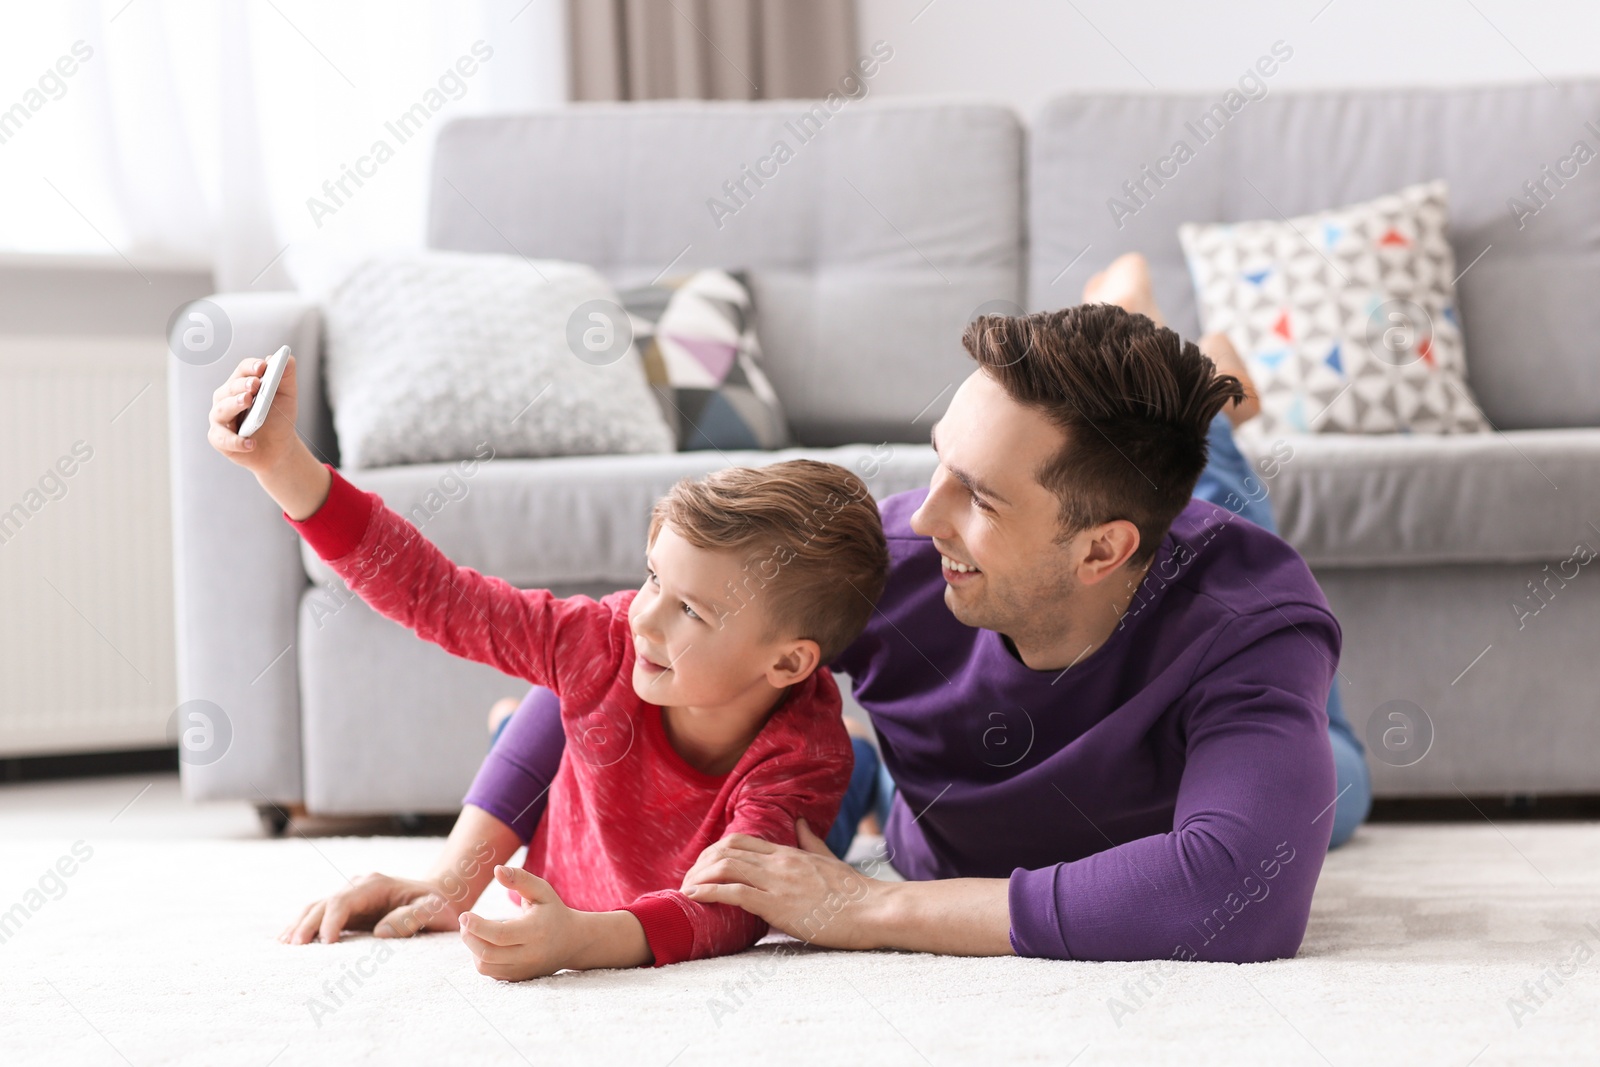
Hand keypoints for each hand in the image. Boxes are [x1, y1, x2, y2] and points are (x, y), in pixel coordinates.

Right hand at [208, 352, 299, 474]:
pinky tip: (250, 442)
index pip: (243, 370)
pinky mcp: (219, 439)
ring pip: (222, 409)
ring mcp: (221, 418)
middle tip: (255, 385)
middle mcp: (226, 398)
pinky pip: (223, 439)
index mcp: (241, 384)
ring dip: (234, 405)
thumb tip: (287, 358)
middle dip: (242, 385)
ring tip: (247, 402)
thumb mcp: (287, 397)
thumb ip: (286, 377)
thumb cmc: (279, 419)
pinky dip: (235, 441)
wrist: (279, 448)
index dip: (251, 367)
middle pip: (230, 387)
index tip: (263, 367)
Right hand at [279, 871, 470, 944]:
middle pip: (324, 902)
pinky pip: (320, 914)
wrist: (439, 896)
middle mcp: (358, 887)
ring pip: (317, 906)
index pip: (345, 900)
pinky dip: (303, 925)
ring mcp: (350, 896)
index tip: (326, 943)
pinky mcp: (347, 909)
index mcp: (376, 885)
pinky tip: (288, 939)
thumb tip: (380, 933)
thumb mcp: (435, 911)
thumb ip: (413, 918)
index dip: (332, 920)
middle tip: (294, 947)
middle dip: (308, 923)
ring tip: (284, 945)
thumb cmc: (438, 906)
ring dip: (300, 924)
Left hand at [458, 866, 585, 980]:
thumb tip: (497, 870)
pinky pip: (491, 973)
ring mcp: (523, 969)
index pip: (500, 934)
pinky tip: (485, 943)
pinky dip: (481, 958)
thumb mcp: (542, 891)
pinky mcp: (518, 978)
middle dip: (469, 937)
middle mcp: (530, 954)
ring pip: (486, 966)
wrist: (573, 942)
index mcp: (536, 931)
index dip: (477, 926)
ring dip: (473, 949)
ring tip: (474, 932)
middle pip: (488, 953)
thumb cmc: (553, 912)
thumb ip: (520, 879)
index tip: (464, 915)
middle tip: (465, 922)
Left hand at [680, 818, 887, 949]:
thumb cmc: (855, 892)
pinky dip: (709, 893)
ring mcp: (776, 882)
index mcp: (789, 852)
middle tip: (687, 879)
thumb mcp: (829, 859)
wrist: (873, 910)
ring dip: (699, 877)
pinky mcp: (776, 904)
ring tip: (685, 889)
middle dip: (700, 864)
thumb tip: (800, 821)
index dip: (715, 851)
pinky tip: (695, 897)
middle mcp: (779, 862)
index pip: (741, 840)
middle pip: (726, 850)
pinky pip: (733, 893)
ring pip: (724, 867)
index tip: (702, 865)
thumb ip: (811, 841)